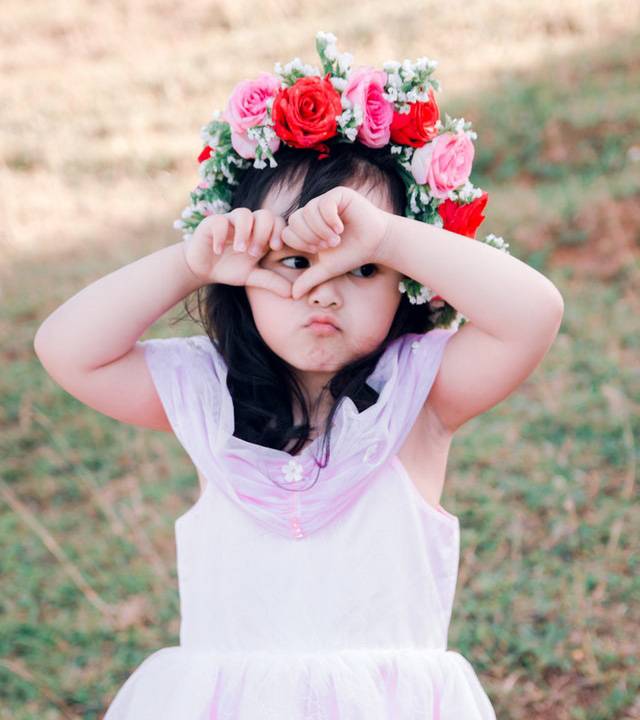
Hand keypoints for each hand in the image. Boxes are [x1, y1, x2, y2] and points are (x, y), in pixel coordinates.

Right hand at [183, 208, 291, 297]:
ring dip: (245, 232)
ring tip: (241, 250)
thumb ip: (271, 282)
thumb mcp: (252, 277)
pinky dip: (221, 235)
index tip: (276, 248)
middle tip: (256, 253)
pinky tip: (219, 251)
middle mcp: (248, 224)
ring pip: (244, 214)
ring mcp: (230, 221)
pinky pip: (220, 222)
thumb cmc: (229, 269)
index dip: (280, 232)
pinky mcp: (211, 223)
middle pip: (265, 214)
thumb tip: (293, 294)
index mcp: (260, 233)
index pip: (278, 222)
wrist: (202, 268)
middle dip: (264, 233)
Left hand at [281, 185, 392, 299]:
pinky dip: (330, 219)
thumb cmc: (351, 254)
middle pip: (294, 220)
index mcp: (305, 227)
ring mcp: (324, 201)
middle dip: (310, 236)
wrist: (375, 243)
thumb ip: (308, 279)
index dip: (301, 243)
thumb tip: (293, 296)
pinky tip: (340, 228)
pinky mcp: (338, 194)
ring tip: (336, 238)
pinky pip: (324, 203)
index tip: (320, 250)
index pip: (288, 232)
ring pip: (308, 211)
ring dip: (321, 229)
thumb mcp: (326, 268)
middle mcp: (312, 212)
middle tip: (330, 245)